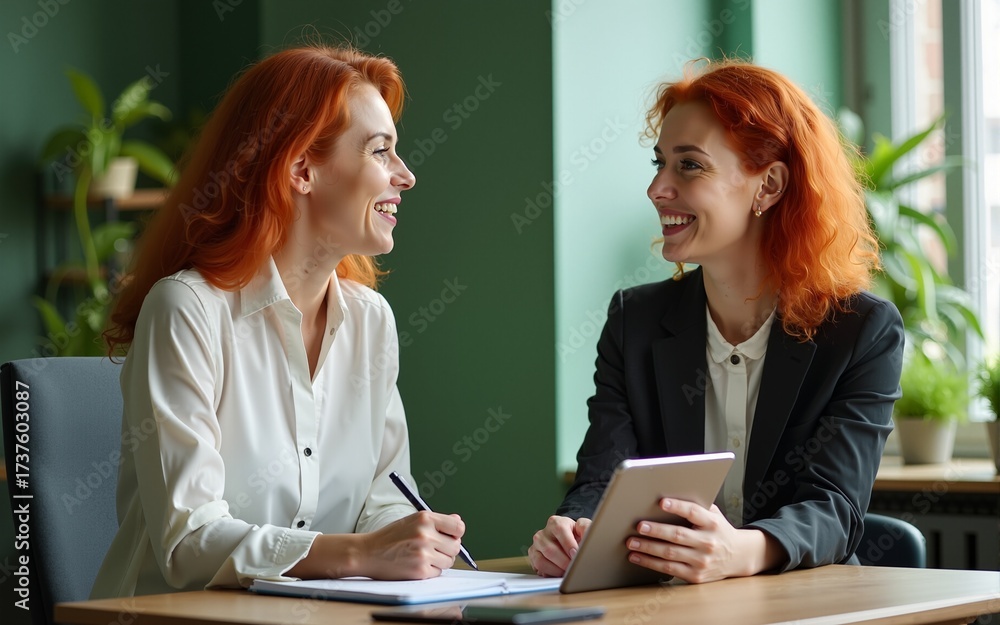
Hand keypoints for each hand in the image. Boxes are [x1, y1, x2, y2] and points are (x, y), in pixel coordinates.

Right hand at [358, 510, 464, 579]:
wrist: (367, 553)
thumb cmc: (389, 537)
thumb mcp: (412, 521)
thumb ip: (437, 522)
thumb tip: (458, 520)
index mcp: (425, 518)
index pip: (458, 527)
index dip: (456, 534)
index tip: (450, 537)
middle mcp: (425, 534)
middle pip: (456, 546)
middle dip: (447, 550)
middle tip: (433, 550)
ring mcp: (423, 553)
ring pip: (448, 561)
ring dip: (439, 562)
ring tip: (422, 557)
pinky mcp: (420, 570)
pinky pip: (437, 573)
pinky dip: (430, 571)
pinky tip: (415, 564)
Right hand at [528, 515, 591, 576]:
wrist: (569, 541)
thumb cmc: (576, 536)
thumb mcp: (584, 529)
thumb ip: (587, 529)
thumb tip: (588, 536)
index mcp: (556, 522)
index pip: (560, 530)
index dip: (568, 544)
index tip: (576, 554)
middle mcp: (543, 532)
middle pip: (550, 549)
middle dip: (564, 562)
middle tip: (574, 567)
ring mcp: (537, 545)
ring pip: (542, 560)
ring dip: (557, 569)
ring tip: (568, 571)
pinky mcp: (533, 555)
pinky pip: (539, 567)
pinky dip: (550, 573)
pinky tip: (559, 572)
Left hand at [625, 498, 781, 583]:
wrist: (739, 556)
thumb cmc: (719, 531)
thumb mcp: (714, 515)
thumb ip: (696, 506)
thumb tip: (667, 496)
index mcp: (713, 523)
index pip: (694, 512)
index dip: (677, 507)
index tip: (661, 502)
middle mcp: (708, 543)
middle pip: (678, 535)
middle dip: (656, 530)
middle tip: (638, 526)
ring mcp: (702, 561)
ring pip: (670, 554)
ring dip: (648, 548)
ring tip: (631, 542)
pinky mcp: (695, 576)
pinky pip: (669, 569)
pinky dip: (650, 563)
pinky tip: (637, 557)